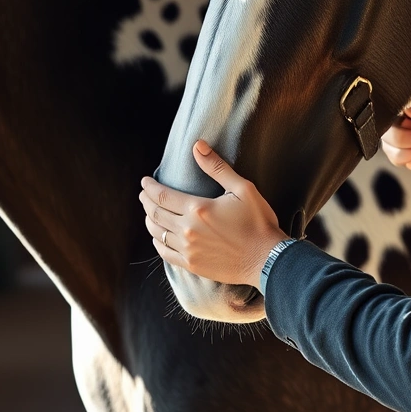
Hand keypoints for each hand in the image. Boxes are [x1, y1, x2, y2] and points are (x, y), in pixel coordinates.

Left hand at [140, 140, 288, 288]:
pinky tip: (157, 237)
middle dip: (146, 201)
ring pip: (157, 233)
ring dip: (149, 220)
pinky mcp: (192, 264)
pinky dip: (157, 242)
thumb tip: (197, 146)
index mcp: (198, 209)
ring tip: (149, 212)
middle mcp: (188, 230)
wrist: (267, 260)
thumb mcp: (242, 189)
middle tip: (143, 194)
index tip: (145, 182)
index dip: (150, 187)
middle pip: (156, 213)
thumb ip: (217, 167)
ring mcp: (188, 249)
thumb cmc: (258, 222)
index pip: (162, 195)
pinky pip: (165, 253)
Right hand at [382, 92, 410, 187]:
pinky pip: (391, 154)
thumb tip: (408, 108)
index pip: (397, 100)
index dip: (404, 112)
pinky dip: (407, 156)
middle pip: (388, 121)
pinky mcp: (395, 150)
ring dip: (408, 145)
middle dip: (406, 133)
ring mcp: (398, 133)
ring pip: (387, 139)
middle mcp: (403, 116)